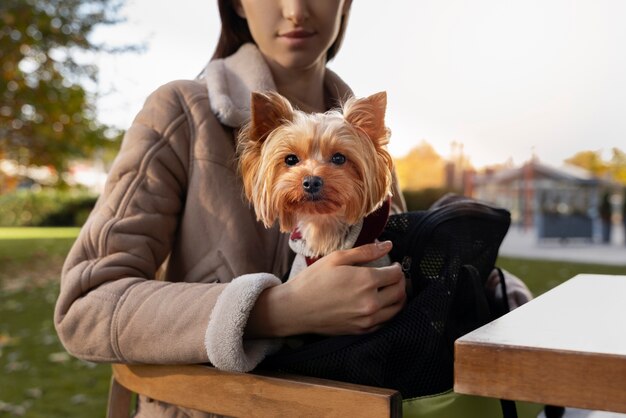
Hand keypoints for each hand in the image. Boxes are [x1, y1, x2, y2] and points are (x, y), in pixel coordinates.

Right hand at [246, 241, 406, 336]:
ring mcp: (367, 319)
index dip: (397, 267)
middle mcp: (371, 302)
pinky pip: (386, 322)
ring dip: (399, 297)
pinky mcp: (361, 330)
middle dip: (401, 281)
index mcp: (366, 281)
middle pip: (400, 291)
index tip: (393, 264)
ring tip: (392, 289)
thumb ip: (365, 251)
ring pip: (397, 309)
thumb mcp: (337, 258)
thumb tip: (388, 245)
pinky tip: (382, 304)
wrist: (296, 308)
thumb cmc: (314, 280)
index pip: (396, 274)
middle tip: (395, 276)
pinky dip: (389, 312)